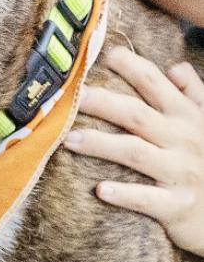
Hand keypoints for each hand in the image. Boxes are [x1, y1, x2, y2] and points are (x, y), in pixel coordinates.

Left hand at [64, 45, 203, 256]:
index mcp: (186, 116)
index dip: (130, 66)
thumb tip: (175, 66)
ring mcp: (181, 173)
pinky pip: (147, 199)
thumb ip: (193, 93)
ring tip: (69, 139)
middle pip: (136, 115)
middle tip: (74, 97)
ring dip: (100, 144)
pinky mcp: (177, 206)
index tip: (103, 55)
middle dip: (103, 103)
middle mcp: (183, 140)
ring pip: (134, 153)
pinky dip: (124, 194)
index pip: (154, 83)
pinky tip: (100, 189)